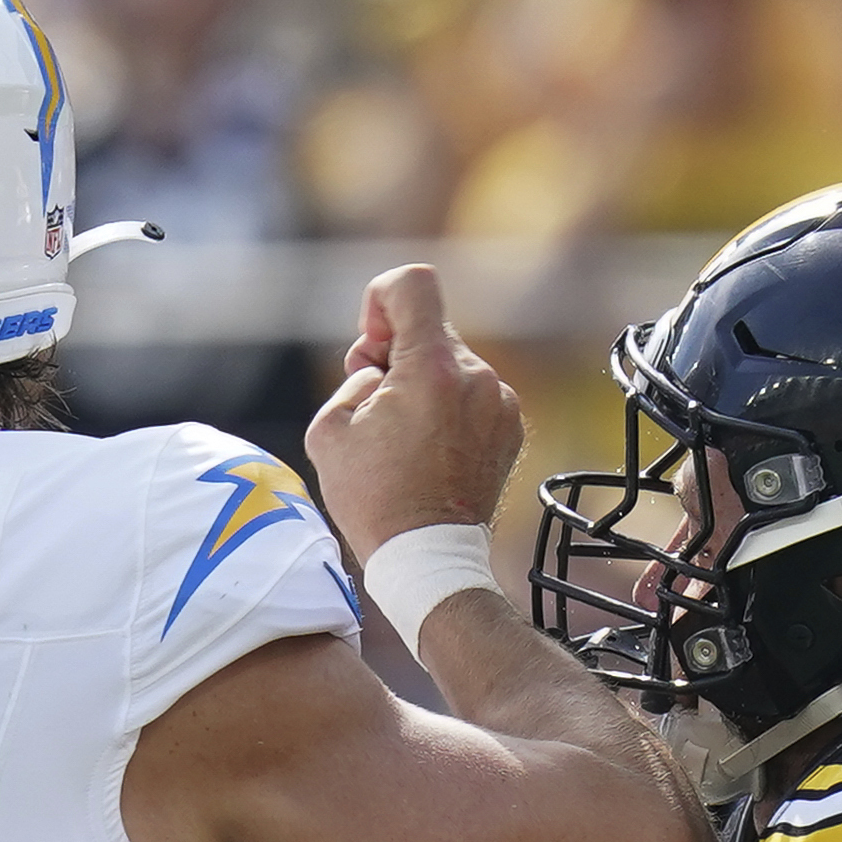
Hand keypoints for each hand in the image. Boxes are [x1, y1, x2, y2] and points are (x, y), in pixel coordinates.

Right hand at [306, 264, 525, 562]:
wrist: (428, 557)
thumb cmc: (375, 499)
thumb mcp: (330, 429)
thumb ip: (354, 376)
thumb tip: (381, 366)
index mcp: (431, 369)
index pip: (413, 284)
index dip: (381, 300)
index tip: (373, 343)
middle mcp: (476, 376)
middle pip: (429, 330)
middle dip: (395, 355)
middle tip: (376, 407)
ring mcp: (500, 402)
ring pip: (451, 365)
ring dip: (422, 385)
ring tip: (403, 439)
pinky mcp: (511, 426)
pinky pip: (472, 395)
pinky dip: (449, 409)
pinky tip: (430, 451)